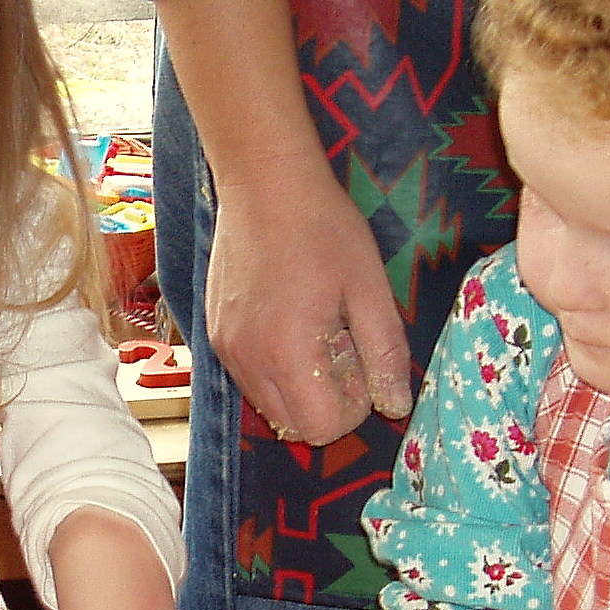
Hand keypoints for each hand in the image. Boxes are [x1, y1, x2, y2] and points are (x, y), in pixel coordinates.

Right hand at [206, 168, 411, 445]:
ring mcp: (224, 348)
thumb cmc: (324, 227)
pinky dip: (274, 369)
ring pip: (268, 406)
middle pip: (291, 427)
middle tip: (341, 349)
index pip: (321, 428)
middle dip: (325, 403)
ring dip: (299, 388)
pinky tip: (289, 320)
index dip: (352, 407)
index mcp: (287, 351)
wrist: (264, 181)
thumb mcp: (369, 287)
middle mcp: (246, 359)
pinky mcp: (214, 334)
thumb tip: (395, 406)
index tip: (360, 362)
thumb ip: (384, 353)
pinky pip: (248, 378)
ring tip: (315, 332)